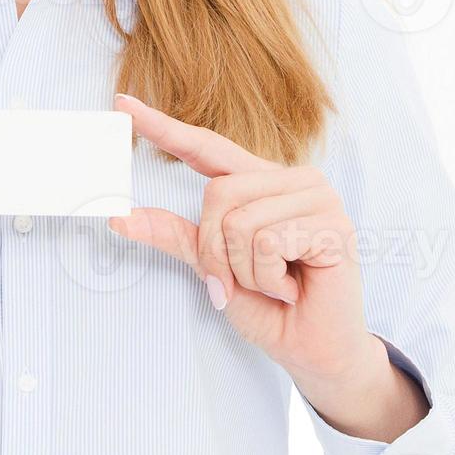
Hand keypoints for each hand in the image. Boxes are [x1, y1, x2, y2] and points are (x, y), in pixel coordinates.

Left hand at [107, 94, 425, 440]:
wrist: (313, 349)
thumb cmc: (271, 308)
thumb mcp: (213, 269)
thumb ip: (176, 236)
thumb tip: (121, 216)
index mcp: (261, 183)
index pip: (207, 148)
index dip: (164, 128)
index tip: (123, 105)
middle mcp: (291, 180)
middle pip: (218, 195)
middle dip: (217, 252)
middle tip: (245, 280)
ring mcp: (317, 197)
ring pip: (240, 222)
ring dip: (245, 270)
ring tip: (276, 283)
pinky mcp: (332, 223)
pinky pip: (268, 242)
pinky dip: (269, 277)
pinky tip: (293, 285)